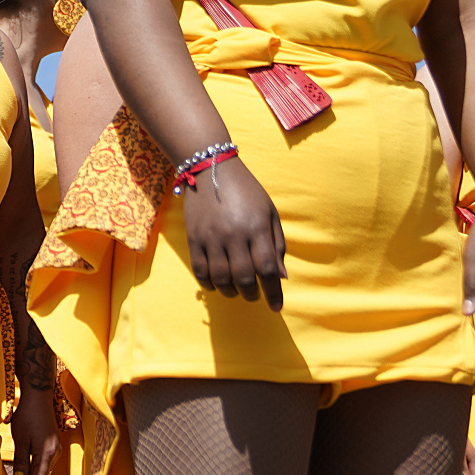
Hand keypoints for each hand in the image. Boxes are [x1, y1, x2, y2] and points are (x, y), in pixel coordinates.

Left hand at [9, 387, 61, 474]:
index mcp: (48, 452)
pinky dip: (36, 474)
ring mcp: (55, 449)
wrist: (38, 397)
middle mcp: (55, 452)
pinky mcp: (52, 445)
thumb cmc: (27, 415)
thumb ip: (22, 461)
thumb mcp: (20, 439)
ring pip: (44, 472)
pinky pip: (44, 464)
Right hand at [180, 157, 284, 303]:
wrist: (210, 168)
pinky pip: (200, 271)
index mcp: (257, 227)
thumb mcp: (269, 212)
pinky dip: (209, 284)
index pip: (268, 268)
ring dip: (231, 292)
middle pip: (244, 278)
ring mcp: (212, 237)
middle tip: (254, 295)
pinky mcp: (194, 238)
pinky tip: (217, 284)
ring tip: (237, 290)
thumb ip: (277, 244)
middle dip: (252, 294)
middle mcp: (234, 234)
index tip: (276, 306)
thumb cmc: (246, 190)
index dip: (274, 292)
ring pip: (221, 279)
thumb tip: (281, 277)